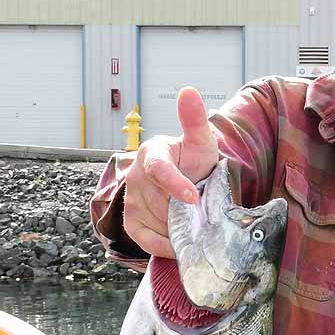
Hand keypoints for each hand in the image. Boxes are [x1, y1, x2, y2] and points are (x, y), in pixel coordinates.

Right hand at [122, 87, 218, 257]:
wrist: (186, 180)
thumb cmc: (192, 160)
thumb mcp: (200, 142)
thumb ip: (194, 120)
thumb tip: (188, 91)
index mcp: (151, 152)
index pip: (159, 169)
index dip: (175, 184)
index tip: (193, 196)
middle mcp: (135, 175)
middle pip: (163, 202)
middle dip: (186, 211)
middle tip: (204, 212)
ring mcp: (131, 199)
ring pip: (159, 222)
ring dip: (180, 227)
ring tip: (194, 220)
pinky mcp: (131, 221)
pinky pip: (147, 240)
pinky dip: (166, 244)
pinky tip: (180, 239)